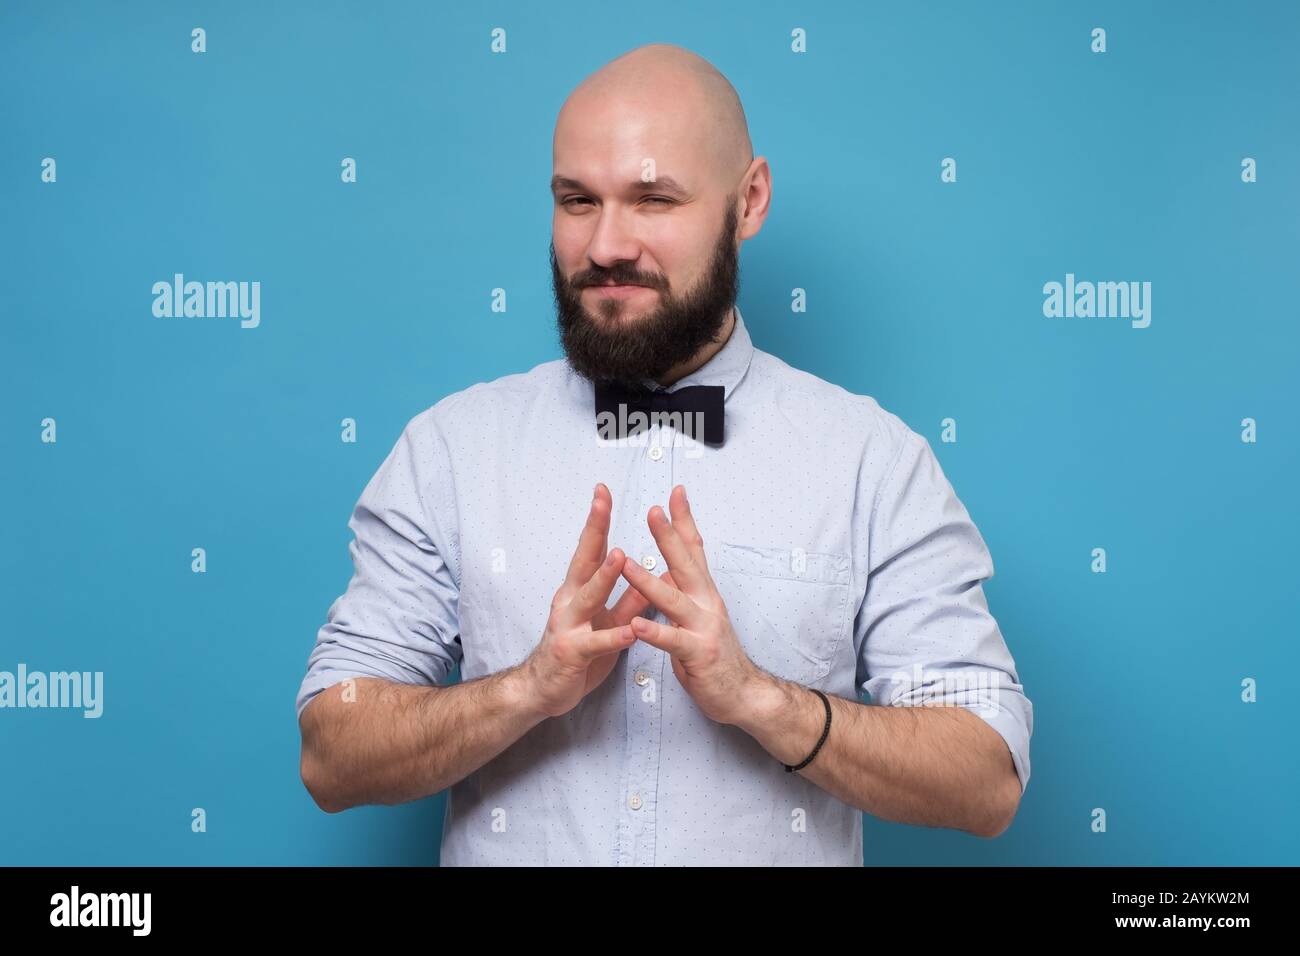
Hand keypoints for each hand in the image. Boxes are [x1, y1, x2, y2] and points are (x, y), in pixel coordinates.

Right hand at [520, 483, 651, 717]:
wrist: (542, 690)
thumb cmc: (576, 652)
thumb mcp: (607, 621)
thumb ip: (629, 599)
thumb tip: (652, 574)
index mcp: (579, 589)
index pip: (591, 548)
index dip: (598, 520)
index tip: (603, 491)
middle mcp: (570, 600)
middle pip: (583, 558)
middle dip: (594, 528)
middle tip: (602, 501)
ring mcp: (568, 625)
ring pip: (589, 597)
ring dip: (604, 575)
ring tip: (621, 556)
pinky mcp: (572, 652)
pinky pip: (597, 643)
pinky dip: (614, 636)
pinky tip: (631, 630)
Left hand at [618, 485, 762, 725]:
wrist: (744, 694)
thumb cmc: (716, 655)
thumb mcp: (701, 616)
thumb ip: (688, 592)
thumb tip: (673, 567)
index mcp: (704, 593)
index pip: (694, 549)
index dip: (684, 520)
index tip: (675, 492)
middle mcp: (706, 603)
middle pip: (686, 563)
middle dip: (668, 536)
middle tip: (652, 510)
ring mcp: (704, 628)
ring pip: (673, 599)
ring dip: (648, 580)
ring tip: (626, 564)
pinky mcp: (698, 654)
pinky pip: (672, 641)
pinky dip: (654, 632)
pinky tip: (636, 625)